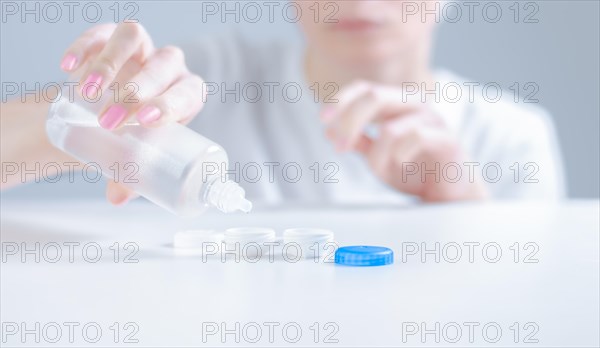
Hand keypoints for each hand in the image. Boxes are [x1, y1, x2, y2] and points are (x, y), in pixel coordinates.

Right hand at [60, 22, 205, 203]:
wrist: (107, 112)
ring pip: (135, 40)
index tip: (148, 121)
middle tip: (110, 120)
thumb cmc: (133, 136)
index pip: (190, 93)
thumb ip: (130, 175)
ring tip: (86, 93)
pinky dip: (84, 46)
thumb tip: (117, 199)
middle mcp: (169, 67)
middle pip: (164, 66)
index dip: (173, 103)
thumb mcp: (136, 153)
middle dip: (137, 92)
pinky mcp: (112, 37)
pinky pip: (102, 33)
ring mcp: (143, 48)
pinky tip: (68, 67)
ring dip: (111, 65)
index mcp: (186, 96)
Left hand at [321, 81, 487, 201]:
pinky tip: (400, 163)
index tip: (322, 120)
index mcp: (396, 104)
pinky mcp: (447, 139)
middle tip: (340, 147)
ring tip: (379, 169)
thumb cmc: (414, 172)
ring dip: (376, 154)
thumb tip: (331, 132)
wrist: (449, 196)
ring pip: (390, 126)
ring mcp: (432, 119)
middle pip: (374, 96)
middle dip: (349, 121)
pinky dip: (399, 154)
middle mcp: (414, 104)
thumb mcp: (377, 157)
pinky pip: (414, 138)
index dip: (340, 100)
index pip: (363, 88)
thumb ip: (359, 142)